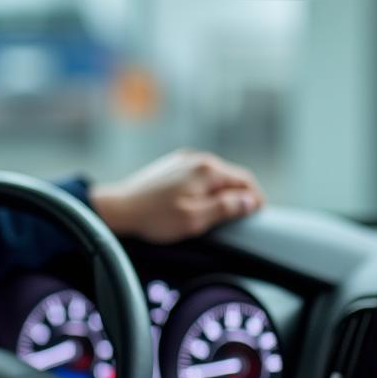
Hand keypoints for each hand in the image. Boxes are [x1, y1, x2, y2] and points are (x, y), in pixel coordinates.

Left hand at [89, 149, 264, 243]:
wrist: (119, 209)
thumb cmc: (155, 217)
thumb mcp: (195, 219)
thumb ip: (226, 208)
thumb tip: (251, 201)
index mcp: (207, 170)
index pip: (245, 180)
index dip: (255, 199)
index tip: (257, 216)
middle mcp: (198, 159)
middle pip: (231, 176)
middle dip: (239, 195)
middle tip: (240, 218)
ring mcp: (184, 160)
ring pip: (215, 176)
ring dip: (222, 192)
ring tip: (219, 213)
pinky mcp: (172, 166)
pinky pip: (199, 175)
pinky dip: (206, 188)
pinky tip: (198, 203)